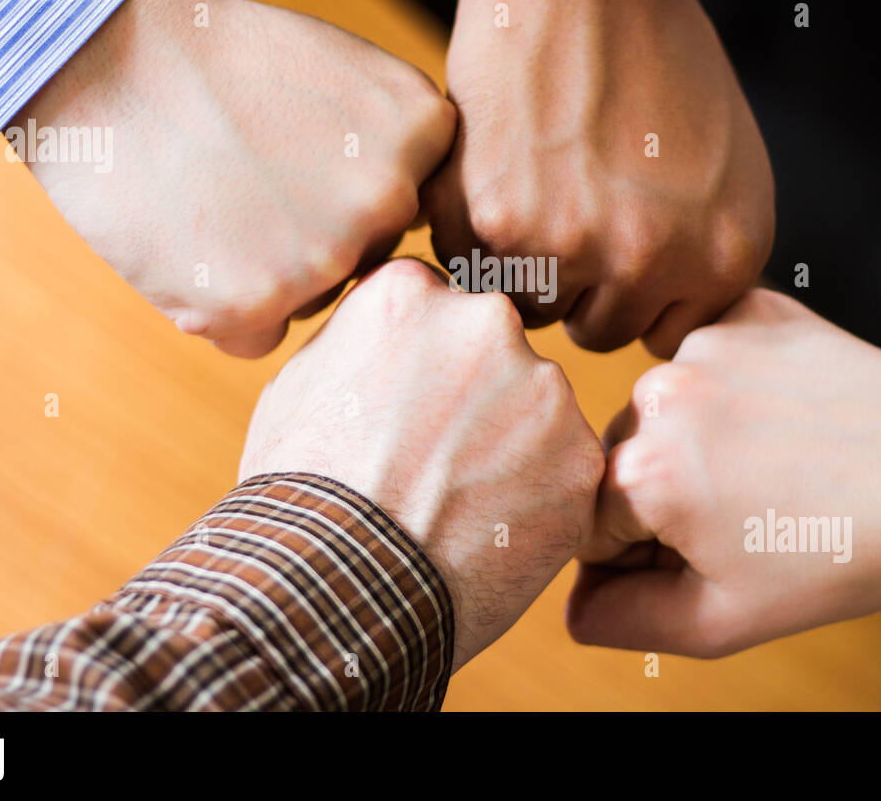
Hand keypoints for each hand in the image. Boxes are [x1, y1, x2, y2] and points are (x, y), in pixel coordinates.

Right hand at [14, 0, 455, 357]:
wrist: (103, 57)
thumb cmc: (218, 56)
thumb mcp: (345, 68)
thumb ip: (396, 140)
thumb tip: (421, 212)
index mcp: (423, 131)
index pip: (407, 201)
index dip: (347, 187)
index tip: (297, 152)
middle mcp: (389, 199)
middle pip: (365, 254)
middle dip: (313, 233)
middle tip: (247, 178)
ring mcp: (326, 256)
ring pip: (313, 297)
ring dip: (268, 272)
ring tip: (211, 197)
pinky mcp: (256, 304)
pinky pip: (258, 335)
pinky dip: (223, 307)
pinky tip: (189, 245)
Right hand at [240, 259, 604, 670]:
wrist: (334, 588)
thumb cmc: (299, 495)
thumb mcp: (300, 385)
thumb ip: (361, 341)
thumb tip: (391, 343)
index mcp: (410, 292)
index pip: (437, 308)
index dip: (421, 367)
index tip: (405, 412)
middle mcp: (486, 320)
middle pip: (494, 350)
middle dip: (474, 397)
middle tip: (432, 464)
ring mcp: (542, 388)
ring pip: (538, 409)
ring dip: (512, 447)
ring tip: (456, 508)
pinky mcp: (581, 457)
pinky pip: (567, 470)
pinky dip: (540, 501)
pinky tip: (489, 535)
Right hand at [425, 0, 773, 356]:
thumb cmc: (662, 62)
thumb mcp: (730, 171)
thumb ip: (707, 259)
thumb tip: (663, 327)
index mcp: (724, 256)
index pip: (663, 334)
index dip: (635, 294)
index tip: (618, 247)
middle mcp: (651, 262)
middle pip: (597, 330)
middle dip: (580, 282)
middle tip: (570, 203)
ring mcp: (572, 247)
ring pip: (533, 308)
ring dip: (525, 262)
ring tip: (536, 184)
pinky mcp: (496, 221)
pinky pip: (473, 266)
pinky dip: (471, 228)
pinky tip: (497, 168)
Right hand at [567, 289, 880, 657]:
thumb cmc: (845, 554)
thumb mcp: (721, 621)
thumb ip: (619, 621)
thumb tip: (573, 602)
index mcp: (641, 472)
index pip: (589, 524)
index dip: (637, 556)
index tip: (703, 559)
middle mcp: (659, 394)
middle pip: (623, 459)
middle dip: (666, 493)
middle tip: (750, 518)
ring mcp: (706, 343)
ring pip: (667, 407)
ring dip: (700, 438)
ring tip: (778, 467)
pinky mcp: (747, 310)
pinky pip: (711, 356)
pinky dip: (736, 387)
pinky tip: (788, 419)